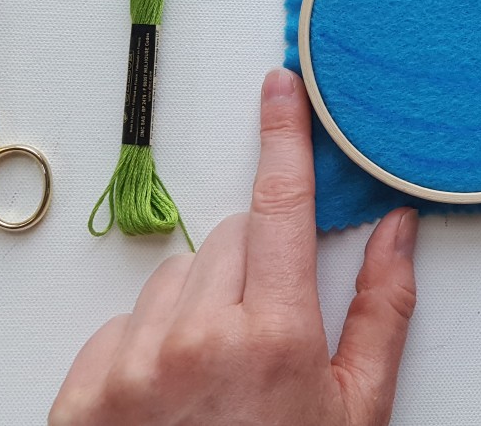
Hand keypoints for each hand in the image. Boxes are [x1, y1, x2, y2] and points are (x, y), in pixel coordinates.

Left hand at [51, 69, 419, 425]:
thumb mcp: (357, 410)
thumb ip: (382, 311)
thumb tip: (397, 231)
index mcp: (275, 335)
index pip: (279, 207)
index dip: (283, 137)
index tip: (278, 87)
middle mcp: (196, 337)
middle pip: (227, 238)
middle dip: (252, 264)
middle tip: (268, 325)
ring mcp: (131, 365)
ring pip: (172, 280)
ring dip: (197, 306)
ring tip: (216, 375)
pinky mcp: (83, 394)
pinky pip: (117, 326)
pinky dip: (143, 345)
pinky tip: (170, 394)